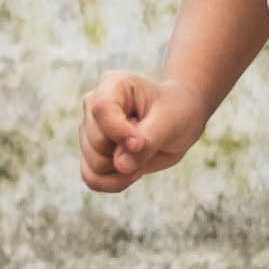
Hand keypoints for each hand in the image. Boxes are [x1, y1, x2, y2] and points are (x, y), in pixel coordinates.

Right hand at [82, 67, 212, 193]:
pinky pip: (91, 178)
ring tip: (143, 156)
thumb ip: (147, 142)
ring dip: (121, 171)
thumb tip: (120, 165)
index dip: (119, 133)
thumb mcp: (170, 122)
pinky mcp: (91, 152)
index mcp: (113, 85)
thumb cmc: (177, 112)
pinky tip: (133, 173)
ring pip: (92, 164)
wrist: (179, 120)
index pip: (101, 110)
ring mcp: (90, 130)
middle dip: (125, 153)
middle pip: (96, 142)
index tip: (141, 143)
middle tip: (150, 144)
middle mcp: (94, 105)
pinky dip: (113, 183)